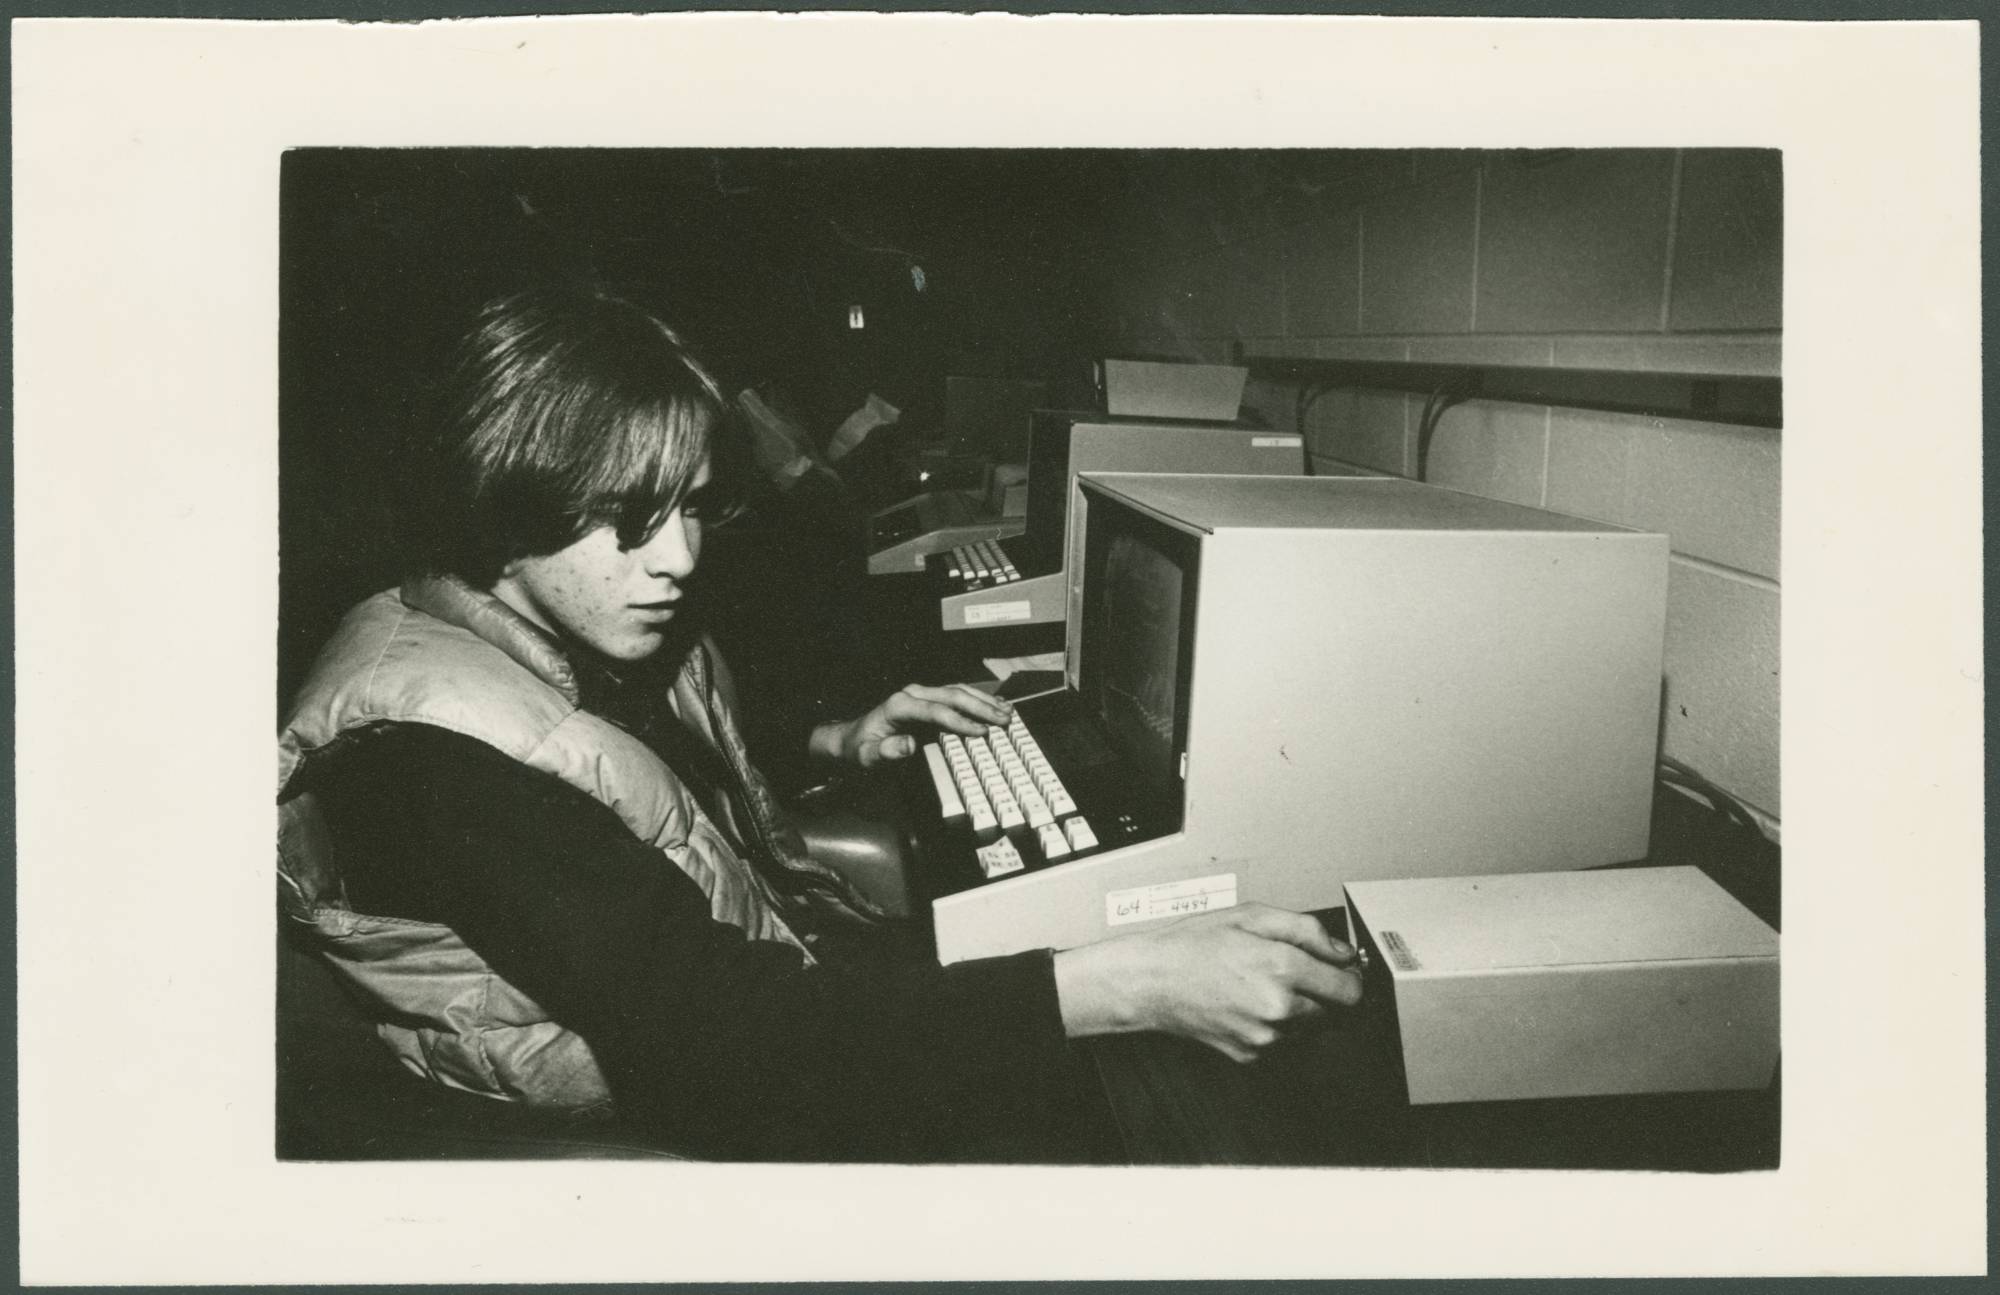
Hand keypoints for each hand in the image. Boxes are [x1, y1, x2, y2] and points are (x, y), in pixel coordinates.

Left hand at [810, 682, 1011, 768]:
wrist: (851, 740)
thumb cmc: (860, 750)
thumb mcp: (866, 757)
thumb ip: (885, 752)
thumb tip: (909, 744)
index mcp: (900, 705)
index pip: (937, 710)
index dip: (961, 721)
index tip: (982, 733)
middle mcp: (912, 694)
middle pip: (952, 695)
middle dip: (981, 707)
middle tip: (1004, 721)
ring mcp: (921, 695)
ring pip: (957, 691)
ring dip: (984, 701)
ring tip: (1007, 712)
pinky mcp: (927, 700)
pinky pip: (955, 695)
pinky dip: (977, 699)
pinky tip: (994, 705)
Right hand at [1053, 904, 1362, 1062]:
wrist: (1151, 981)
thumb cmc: (1192, 944)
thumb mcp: (1250, 915)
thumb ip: (1305, 929)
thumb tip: (1340, 950)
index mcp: (1282, 967)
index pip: (1350, 990)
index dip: (1351, 978)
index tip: (1344, 971)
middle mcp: (1279, 1007)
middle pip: (1335, 1012)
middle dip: (1325, 993)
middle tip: (1299, 973)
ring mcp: (1265, 1036)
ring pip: (1310, 1029)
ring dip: (1301, 1010)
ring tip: (1265, 985)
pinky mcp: (1251, 1054)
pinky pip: (1282, 1042)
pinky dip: (1275, 1026)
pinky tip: (1249, 1003)